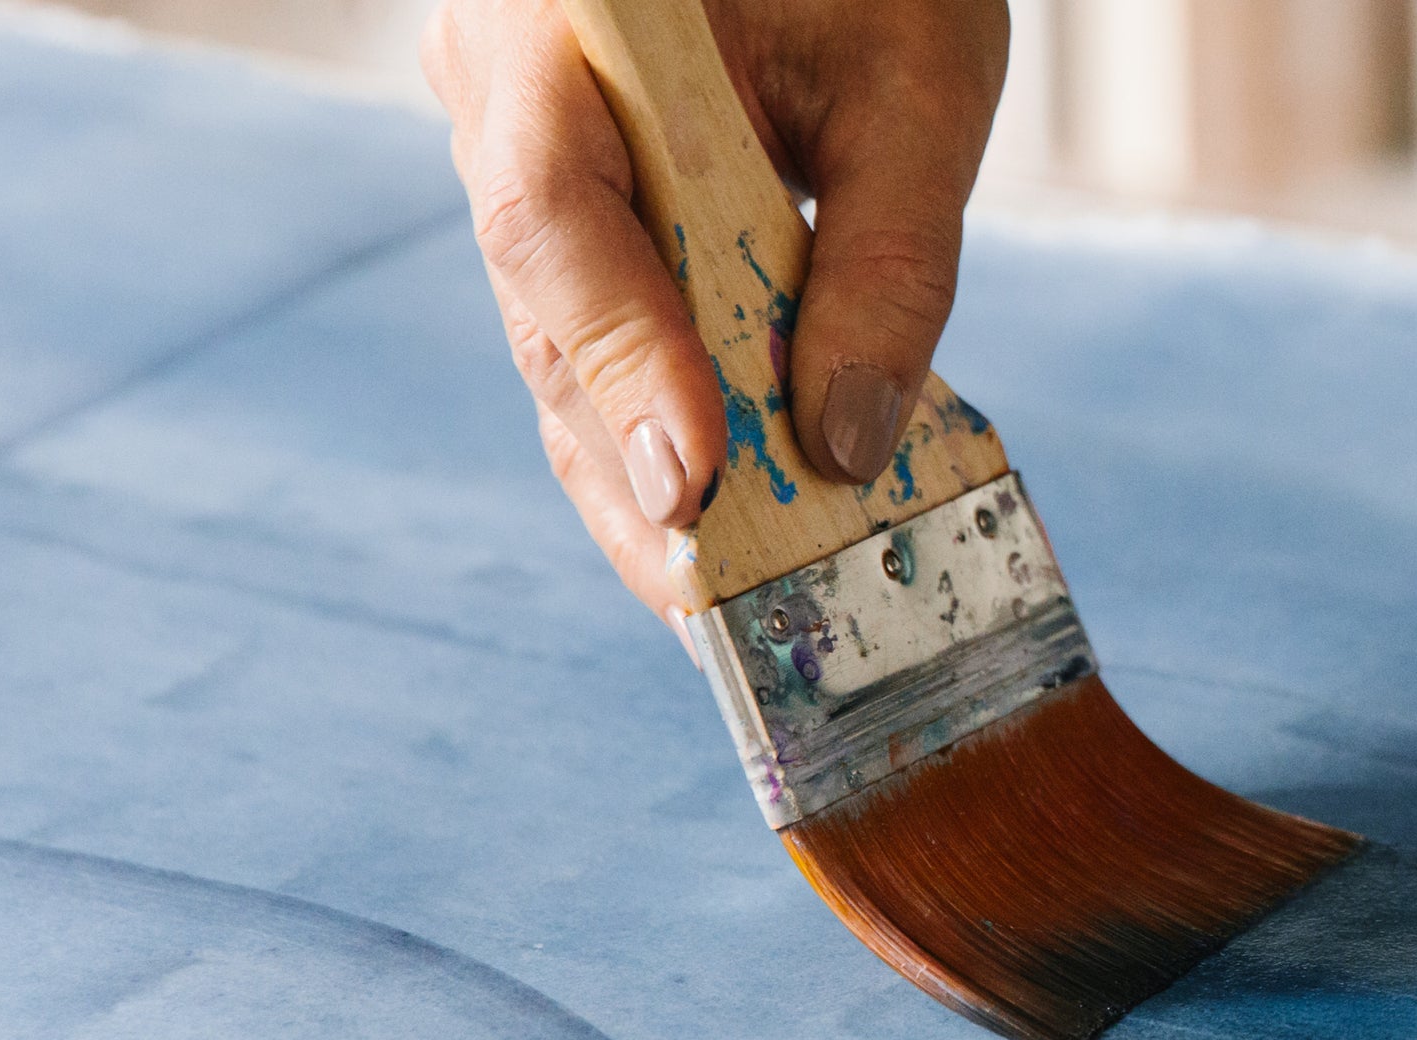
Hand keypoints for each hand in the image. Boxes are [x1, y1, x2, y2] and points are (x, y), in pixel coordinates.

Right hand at [422, 0, 1005, 615]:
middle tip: (727, 605)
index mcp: (554, 26)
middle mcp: (498, 93)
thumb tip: (850, 443)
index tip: (699, 487)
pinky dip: (673, 429)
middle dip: (640, 472)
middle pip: (549, 317)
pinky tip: (738, 528)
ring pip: (566, 350)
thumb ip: (888, 256)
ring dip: (654, 478)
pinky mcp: (573, 212)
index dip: (624, 368)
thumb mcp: (918, 83)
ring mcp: (518, 154)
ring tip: (737, 603)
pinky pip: (604, 335)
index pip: (553, 219)